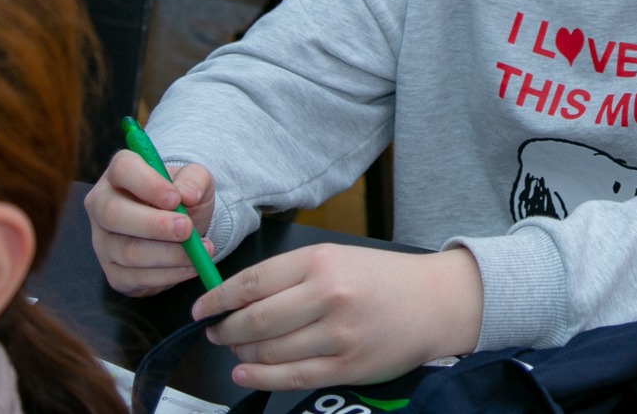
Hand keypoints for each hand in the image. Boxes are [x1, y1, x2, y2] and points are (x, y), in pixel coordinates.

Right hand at [85, 149, 218, 296]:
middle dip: (154, 225)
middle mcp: (102, 205)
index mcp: (120, 172)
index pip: (122, 169)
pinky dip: (167, 275)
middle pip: (114, 214)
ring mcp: (102, 241)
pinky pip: (135, 278)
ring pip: (127, 251)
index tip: (175, 198)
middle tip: (186, 229)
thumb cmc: (181, 197)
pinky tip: (190, 267)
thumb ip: (195, 179)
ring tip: (199, 251)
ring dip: (168, 254)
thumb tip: (188, 195)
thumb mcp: (196, 179)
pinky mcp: (112, 272)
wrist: (180, 227)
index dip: (147, 184)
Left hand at [195, 243, 483, 390]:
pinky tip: (246, 374)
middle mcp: (328, 295)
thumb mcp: (336, 258)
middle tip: (216, 333)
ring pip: (270, 351)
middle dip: (227, 330)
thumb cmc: (381, 278)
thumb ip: (290, 275)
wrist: (435, 301)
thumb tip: (236, 298)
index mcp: (321, 260)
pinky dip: (261, 378)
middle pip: (256, 320)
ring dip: (243, 355)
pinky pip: (292, 376)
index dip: (218, 299)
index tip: (201, 309)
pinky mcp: (348, 365)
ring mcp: (339, 334)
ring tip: (236, 352)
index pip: (252, 282)